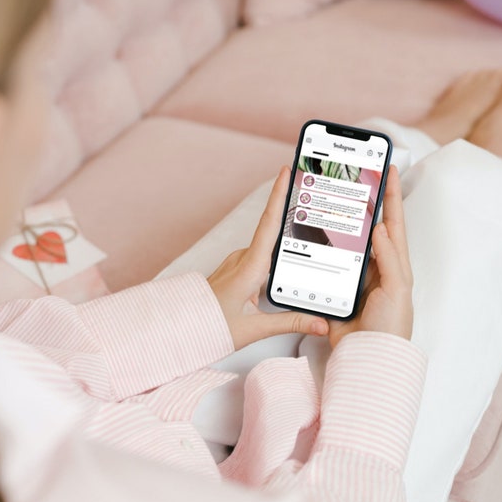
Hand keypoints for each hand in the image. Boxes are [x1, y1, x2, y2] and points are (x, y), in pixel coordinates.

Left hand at [208, 167, 328, 349]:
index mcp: (248, 268)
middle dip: (294, 223)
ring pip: (267, 251)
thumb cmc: (209, 325)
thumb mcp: (255, 329)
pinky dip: (272, 265)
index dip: (279, 196)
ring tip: (303, 257)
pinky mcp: (235, 270)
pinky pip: (259, 261)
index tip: (286, 171)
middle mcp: (241, 260)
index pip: (269, 224)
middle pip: (274, 235)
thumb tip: (322, 324)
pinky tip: (280, 279)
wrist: (179, 328)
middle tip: (309, 207)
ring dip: (284, 254)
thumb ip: (291, 323)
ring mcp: (236, 263)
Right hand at [328, 165, 413, 347]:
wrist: (368, 357)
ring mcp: (353, 276)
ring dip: (339, 220)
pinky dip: (320, 247)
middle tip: (356, 173)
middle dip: (364, 200)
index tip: (387, 169)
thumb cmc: (390, 327)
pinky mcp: (335, 289)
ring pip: (344, 241)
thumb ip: (389, 258)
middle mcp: (374, 266)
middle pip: (367, 225)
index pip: (393, 221)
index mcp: (394, 263)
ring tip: (332, 194)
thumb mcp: (397, 289)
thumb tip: (380, 227)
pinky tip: (312, 232)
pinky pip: (325, 262)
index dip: (391, 195)